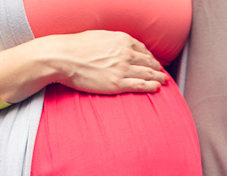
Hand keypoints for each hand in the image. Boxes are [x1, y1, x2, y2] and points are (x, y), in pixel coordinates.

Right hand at [48, 30, 166, 93]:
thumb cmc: (76, 47)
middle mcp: (126, 53)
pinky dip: (151, 86)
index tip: (152, 61)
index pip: (142, 49)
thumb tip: (117, 45)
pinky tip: (157, 88)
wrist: (63, 57)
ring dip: (158, 78)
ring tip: (163, 81)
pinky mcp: (118, 83)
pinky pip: (140, 85)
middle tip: (162, 73)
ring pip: (148, 74)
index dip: (149, 56)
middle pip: (148, 62)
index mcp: (122, 40)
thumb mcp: (99, 36)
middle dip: (157, 68)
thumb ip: (112, 41)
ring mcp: (123, 69)